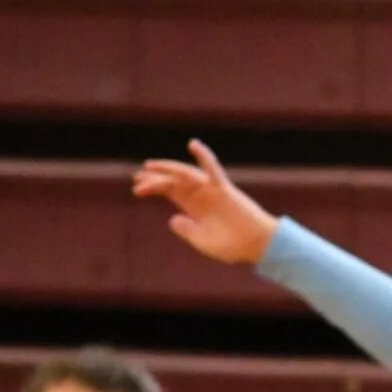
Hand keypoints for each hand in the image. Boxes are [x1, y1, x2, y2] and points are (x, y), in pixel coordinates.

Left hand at [132, 138, 278, 264]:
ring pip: (186, 175)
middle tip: (137, 176)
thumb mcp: (202, 241)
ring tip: (150, 166)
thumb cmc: (232, 246)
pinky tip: (193, 145)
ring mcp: (212, 191)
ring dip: (168, 169)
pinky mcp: (224, 189)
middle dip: (155, 177)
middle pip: (174, 181)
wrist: (255, 246)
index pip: (170, 192)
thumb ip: (187, 230)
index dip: (152, 188)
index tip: (136, 190)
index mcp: (195, 208)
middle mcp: (201, 196)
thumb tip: (173, 218)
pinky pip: (213, 170)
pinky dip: (204, 157)